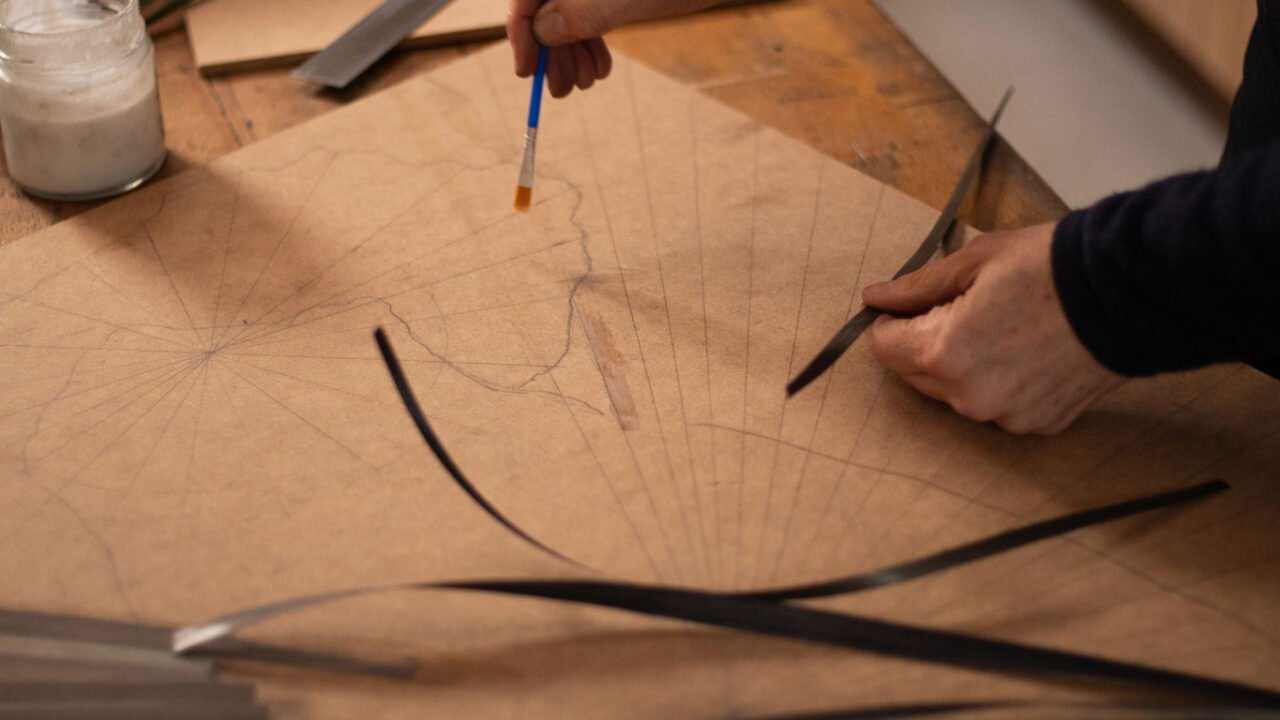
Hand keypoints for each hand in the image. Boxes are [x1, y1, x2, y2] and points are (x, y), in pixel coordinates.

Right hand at [507, 0, 717, 96]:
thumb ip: (582, 12)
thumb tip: (541, 31)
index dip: (523, 34)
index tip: (527, 73)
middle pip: (545, 8)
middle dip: (552, 51)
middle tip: (564, 92)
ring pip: (567, 16)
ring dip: (573, 53)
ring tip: (590, 83)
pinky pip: (589, 16)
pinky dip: (592, 44)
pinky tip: (602, 69)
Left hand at [863, 223, 1124, 434]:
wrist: (1129, 292)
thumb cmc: (1051, 267)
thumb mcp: (974, 261)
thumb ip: (917, 287)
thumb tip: (876, 298)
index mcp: (943, 353)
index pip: (883, 347)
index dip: (892, 320)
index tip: (914, 302)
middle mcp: (968, 397)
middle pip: (914, 373)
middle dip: (923, 342)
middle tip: (963, 306)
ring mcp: (1005, 416)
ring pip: (954, 392)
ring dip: (960, 364)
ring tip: (1002, 325)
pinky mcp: (1037, 424)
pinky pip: (996, 405)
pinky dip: (999, 381)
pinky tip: (1027, 350)